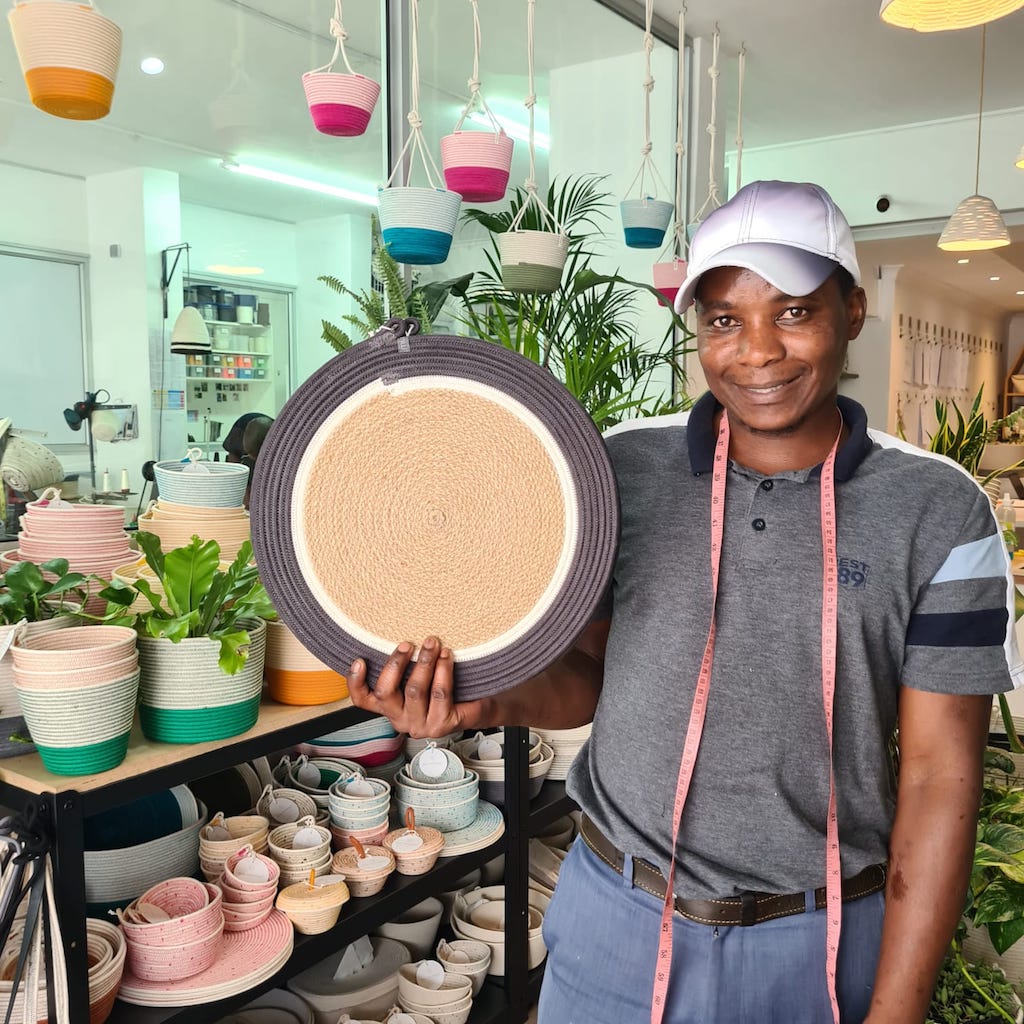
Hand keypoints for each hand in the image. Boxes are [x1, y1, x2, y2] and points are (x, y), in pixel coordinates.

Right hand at [347, 636, 489, 738]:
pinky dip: (443, 672)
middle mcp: (400, 719)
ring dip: (424, 662)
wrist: (477, 705)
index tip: (359, 660)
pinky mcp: (441, 725)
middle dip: (396, 663)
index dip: (355, 682)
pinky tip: (446, 657)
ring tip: (433, 643)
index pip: (362, 700)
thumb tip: (398, 636)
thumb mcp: (417, 675)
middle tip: (409, 643)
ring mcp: (420, 725)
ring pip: (415, 690)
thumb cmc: (444, 686)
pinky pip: (439, 694)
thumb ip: (404, 666)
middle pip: (387, 692)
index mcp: (388, 708)